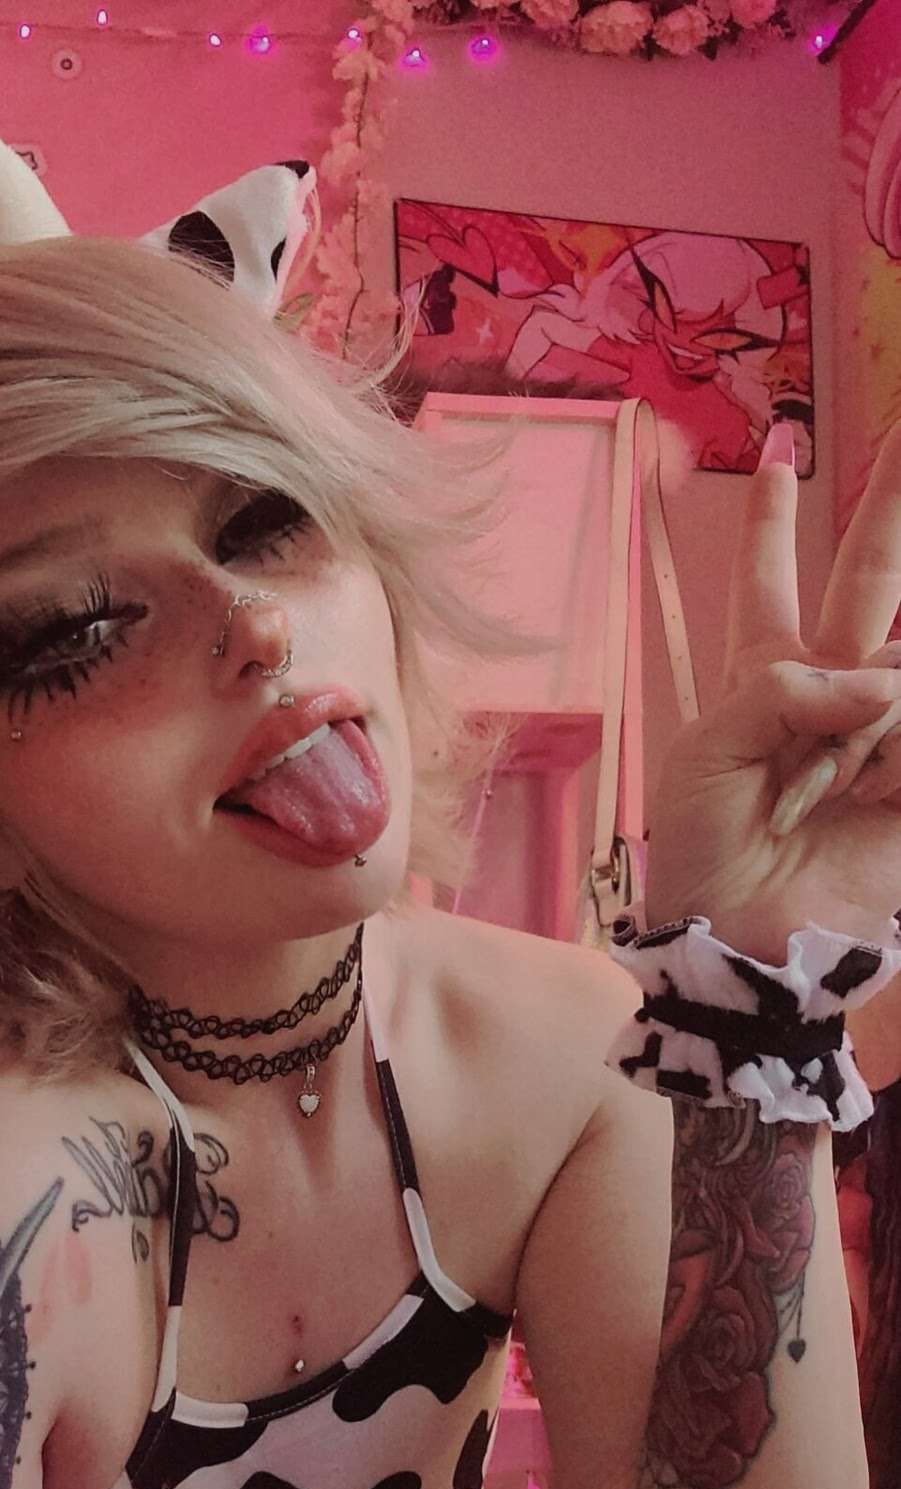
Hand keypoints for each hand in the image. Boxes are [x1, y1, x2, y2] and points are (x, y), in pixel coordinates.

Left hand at [643, 418, 900, 964]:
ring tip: (823, 785)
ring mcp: (880, 734)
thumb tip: (878, 680)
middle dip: (887, 510)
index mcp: (760, 680)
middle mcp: (827, 693)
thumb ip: (781, 687)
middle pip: (867, 582)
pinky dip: (893, 743)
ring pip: (898, 663)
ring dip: (870, 706)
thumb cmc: (701, 846)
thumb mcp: (707, 749)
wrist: (732, 934)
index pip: (772, 584)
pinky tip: (865, 784)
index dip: (775, 527)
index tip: (781, 461)